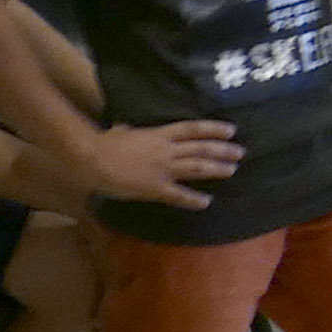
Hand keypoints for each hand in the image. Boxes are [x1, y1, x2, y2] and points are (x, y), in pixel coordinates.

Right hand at [78, 120, 240, 209]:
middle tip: (240, 152)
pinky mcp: (155, 188)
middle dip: (222, 150)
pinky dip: (194, 199)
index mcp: (159, 134)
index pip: (193, 129)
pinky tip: (207, 202)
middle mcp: (166, 150)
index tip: (231, 130)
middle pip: (201, 148)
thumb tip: (127, 129)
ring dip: (217, 169)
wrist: (91, 159)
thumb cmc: (104, 143)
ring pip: (197, 167)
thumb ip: (131, 131)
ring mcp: (163, 169)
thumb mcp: (123, 131)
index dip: (213, 129)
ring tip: (232, 170)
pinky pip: (179, 195)